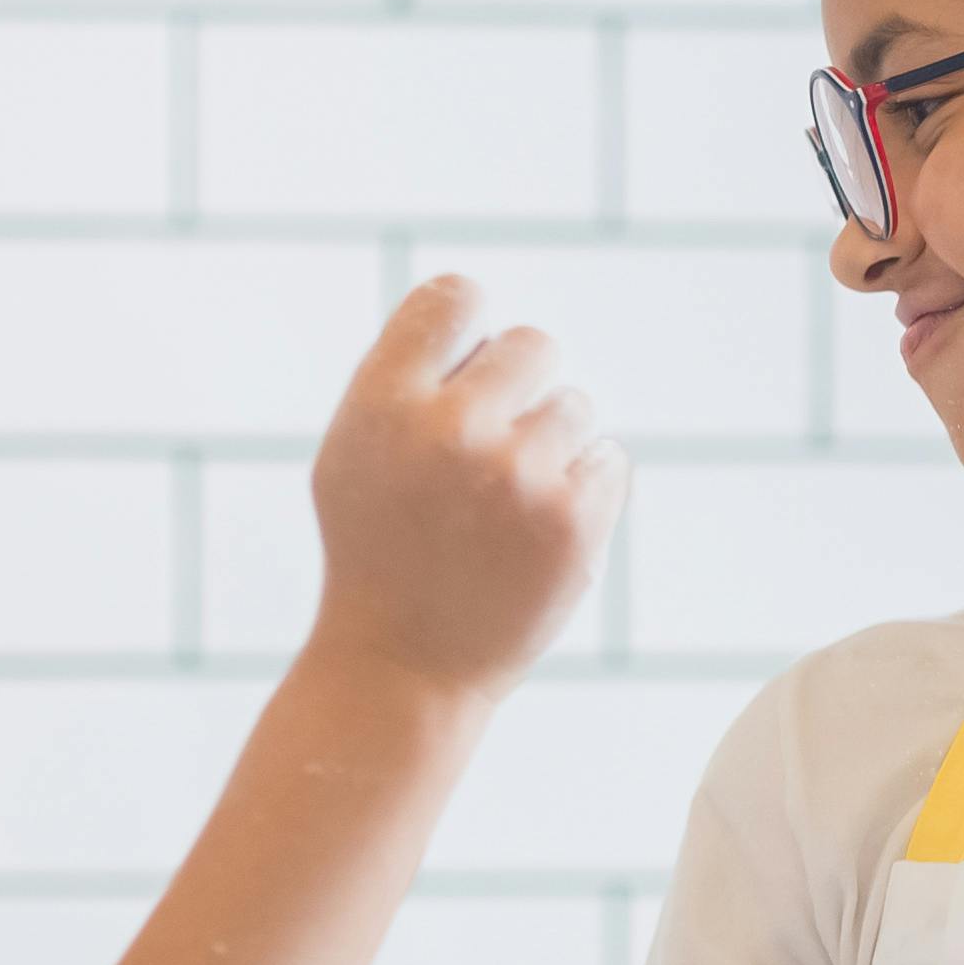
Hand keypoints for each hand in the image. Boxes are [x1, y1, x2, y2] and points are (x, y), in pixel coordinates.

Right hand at [304, 276, 626, 700]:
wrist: (404, 666)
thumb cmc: (378, 550)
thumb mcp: (355, 452)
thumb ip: (406, 377)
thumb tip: (478, 310)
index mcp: (385, 403)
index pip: (455, 298)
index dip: (468, 329)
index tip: (464, 371)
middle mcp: (451, 429)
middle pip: (533, 344)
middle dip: (520, 389)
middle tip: (488, 456)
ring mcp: (519, 475)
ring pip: (575, 406)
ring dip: (552, 448)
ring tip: (504, 510)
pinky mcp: (574, 521)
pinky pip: (608, 459)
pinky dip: (583, 491)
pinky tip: (536, 535)